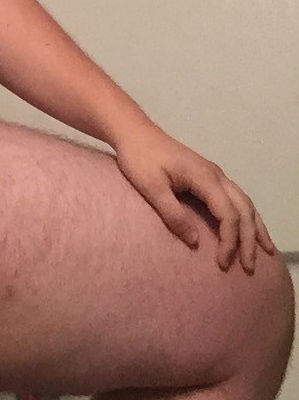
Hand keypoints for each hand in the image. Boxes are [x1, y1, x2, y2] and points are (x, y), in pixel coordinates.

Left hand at [113, 122, 276, 272]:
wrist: (134, 132)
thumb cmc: (139, 158)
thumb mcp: (150, 187)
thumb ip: (172, 214)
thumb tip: (195, 242)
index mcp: (204, 177)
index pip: (227, 213)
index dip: (229, 240)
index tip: (222, 262)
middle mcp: (216, 175)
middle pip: (243, 209)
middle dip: (249, 239)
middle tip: (249, 267)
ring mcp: (215, 173)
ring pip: (245, 202)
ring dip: (255, 227)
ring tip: (265, 251)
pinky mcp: (209, 175)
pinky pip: (236, 197)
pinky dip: (247, 215)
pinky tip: (250, 227)